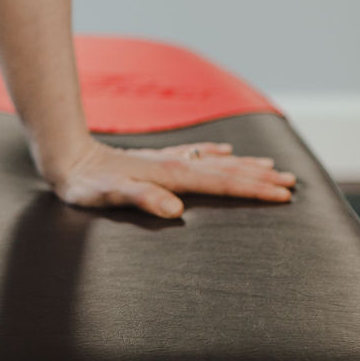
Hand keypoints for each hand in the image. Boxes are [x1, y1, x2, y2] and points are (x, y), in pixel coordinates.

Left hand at [48, 135, 296, 218]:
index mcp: (170, 176)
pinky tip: (226, 151)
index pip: (222, 184)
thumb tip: (175, 209)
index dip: (253, 189)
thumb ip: (142, 198)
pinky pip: (195, 155)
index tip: (282, 194)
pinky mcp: (155, 161)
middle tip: (292, 183)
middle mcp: (173, 165)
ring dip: (245, 165)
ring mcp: (166, 161)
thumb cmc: (85, 184)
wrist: (67, 158)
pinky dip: (215, 154)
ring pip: (216, 163)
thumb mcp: (109, 196)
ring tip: (273, 166)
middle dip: (260, 178)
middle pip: (226, 171)